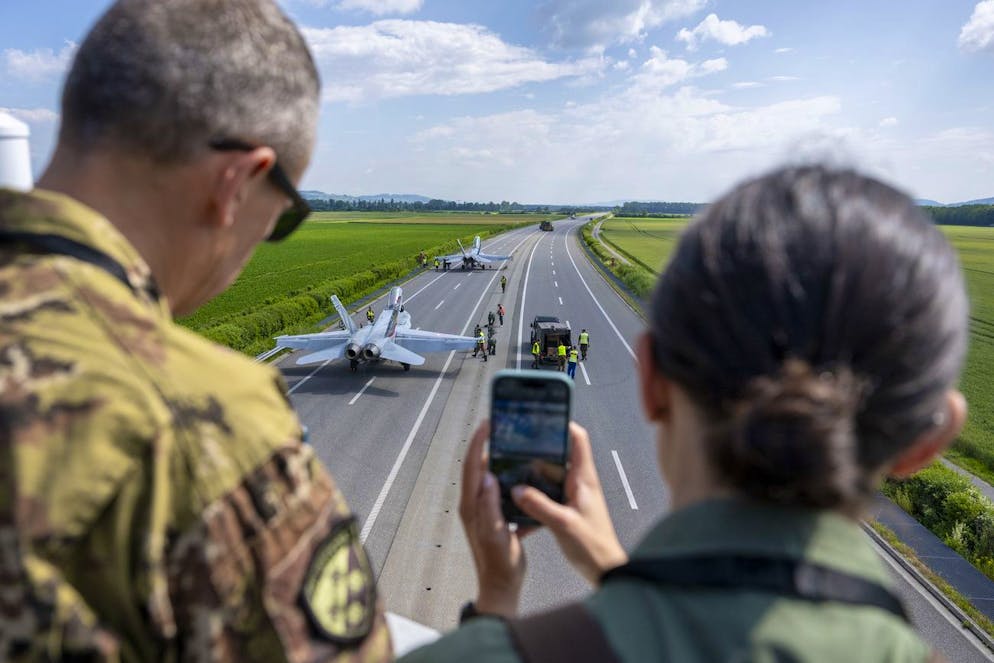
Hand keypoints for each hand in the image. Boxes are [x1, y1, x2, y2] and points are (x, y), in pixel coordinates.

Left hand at [459, 421, 532, 617]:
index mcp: (472, 505)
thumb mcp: (496, 534)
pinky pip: (499, 492)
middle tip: (503, 429)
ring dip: (500, 461)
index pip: (472, 466)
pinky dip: (508, 480)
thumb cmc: (499, 564)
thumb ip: (490, 506)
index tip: (487, 424)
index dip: (478, 443)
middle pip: (478, 467)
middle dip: (488, 445)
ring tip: (515, 446)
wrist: (502, 587)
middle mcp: (474, 504)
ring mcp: (483, 510)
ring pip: (489, 477)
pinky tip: (524, 477)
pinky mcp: (494, 517)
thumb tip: (487, 477)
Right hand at [512, 422, 627, 584]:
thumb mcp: (563, 524)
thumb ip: (539, 505)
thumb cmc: (594, 547)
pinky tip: (517, 510)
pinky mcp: (566, 511)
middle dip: (536, 451)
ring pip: (548, 478)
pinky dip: (532, 501)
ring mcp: (572, 497)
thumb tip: (515, 489)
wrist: (606, 572)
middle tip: (514, 447)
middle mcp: (579, 483)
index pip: (578, 439)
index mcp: (584, 478)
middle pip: (557, 456)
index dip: (562, 424)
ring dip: (531, 477)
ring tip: (510, 475)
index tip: (541, 419)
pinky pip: (545, 498)